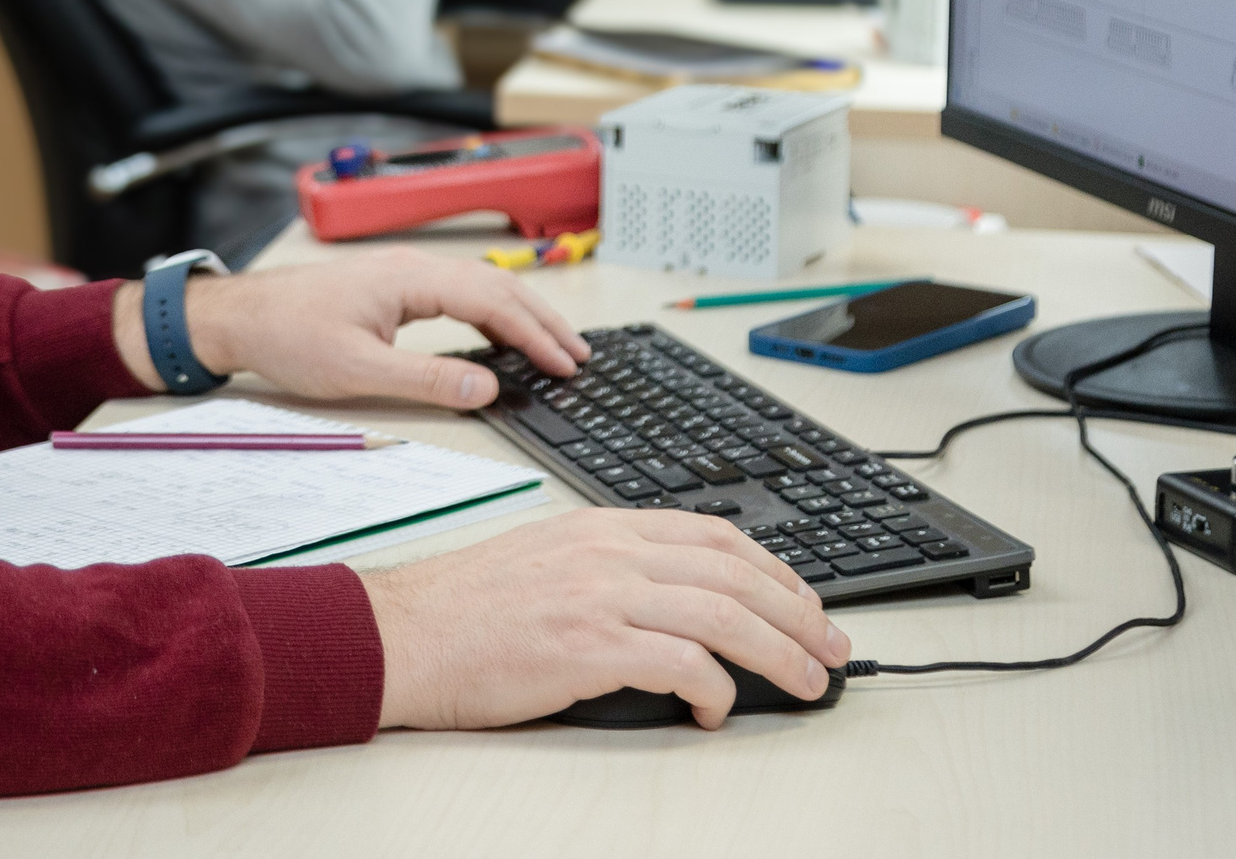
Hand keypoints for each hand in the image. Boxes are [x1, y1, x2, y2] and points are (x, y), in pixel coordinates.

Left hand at [110, 244, 586, 406]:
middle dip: (544, 320)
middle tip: (581, 355)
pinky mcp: (391, 286)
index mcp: (409, 279)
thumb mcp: (358, 371)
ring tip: (555, 344)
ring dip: (521, 313)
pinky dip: (491, 310)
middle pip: (497, 286)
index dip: (536, 335)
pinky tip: (499, 333)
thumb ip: (427, 379)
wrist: (237, 316)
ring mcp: (402, 272)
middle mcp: (411, 266)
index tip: (567, 365)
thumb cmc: (286, 337)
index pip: (493, 301)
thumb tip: (488, 386)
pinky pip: (457, 291)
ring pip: (479, 285)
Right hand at [363, 509, 852, 729]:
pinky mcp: (588, 645)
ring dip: (780, 651)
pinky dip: (716, 688)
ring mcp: (600, 594)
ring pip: (723, 612)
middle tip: (832, 647)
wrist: (403, 633)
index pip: (713, 534)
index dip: (774, 570)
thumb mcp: (544, 559)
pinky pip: (681, 662)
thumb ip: (606, 567)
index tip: (805, 602)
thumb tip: (671, 603)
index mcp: (601, 526)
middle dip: (798, 611)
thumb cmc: (464, 610)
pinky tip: (718, 710)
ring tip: (808, 681)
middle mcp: (609, 551)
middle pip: (734, 570)